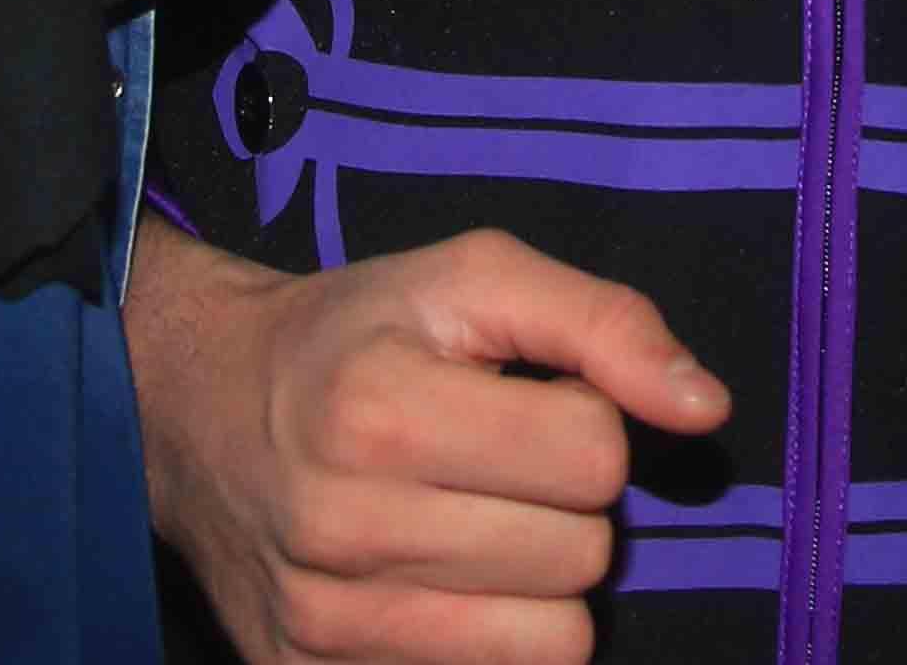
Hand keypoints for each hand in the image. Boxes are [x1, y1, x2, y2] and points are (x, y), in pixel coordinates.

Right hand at [126, 225, 732, 664]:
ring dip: (539, 586)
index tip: (528, 404)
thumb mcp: (473, 278)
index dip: (586, 423)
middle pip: (581, 558)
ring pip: (552, 645)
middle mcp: (342, 526)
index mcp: (380, 408)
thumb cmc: (358, 336)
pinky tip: (444, 586)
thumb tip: (704, 407)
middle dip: (566, 507)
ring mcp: (325, 624)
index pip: (594, 456)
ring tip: (476, 526)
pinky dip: (491, 644)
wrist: (202, 412)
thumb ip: (603, 322)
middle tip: (498, 468)